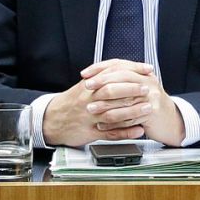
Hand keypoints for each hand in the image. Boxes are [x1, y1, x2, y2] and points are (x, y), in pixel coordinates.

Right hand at [43, 60, 183, 146]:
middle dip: (132, 89)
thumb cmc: (72, 102)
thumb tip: (127, 66)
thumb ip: (104, 76)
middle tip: (148, 88)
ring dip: (132, 111)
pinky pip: (110, 133)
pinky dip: (125, 132)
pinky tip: (138, 130)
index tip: (147, 70)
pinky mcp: (90, 133)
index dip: (131, 70)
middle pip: (111, 92)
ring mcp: (90, 117)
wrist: (50, 120)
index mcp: (89, 86)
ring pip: (112, 113)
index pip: (112, 74)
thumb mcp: (85, 85)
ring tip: (148, 108)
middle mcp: (89, 100)